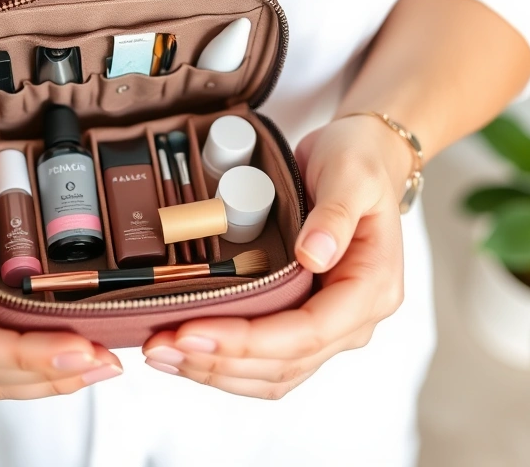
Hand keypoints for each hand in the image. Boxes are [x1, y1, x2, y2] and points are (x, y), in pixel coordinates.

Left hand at [141, 115, 408, 398]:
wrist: (362, 158)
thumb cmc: (360, 163)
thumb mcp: (351, 175)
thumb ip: (335, 215)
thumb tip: (312, 254)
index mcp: (370, 288)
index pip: (307, 333)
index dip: (247, 340)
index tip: (192, 331)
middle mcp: (353, 319)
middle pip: (283, 363)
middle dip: (218, 360)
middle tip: (159, 346)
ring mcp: (328, 326)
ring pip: (271, 373)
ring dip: (214, 370)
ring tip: (161, 353)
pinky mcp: (302, 321)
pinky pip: (265, 360)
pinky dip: (223, 363)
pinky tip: (184, 353)